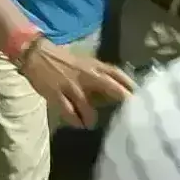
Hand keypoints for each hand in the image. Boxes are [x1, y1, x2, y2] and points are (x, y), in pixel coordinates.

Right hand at [20, 40, 135, 127]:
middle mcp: (86, 74)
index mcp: (93, 65)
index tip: (142, 96)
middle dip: (122, 98)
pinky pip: (68, 112)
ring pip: (87, 106)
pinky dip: (75, 120)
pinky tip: (78, 124)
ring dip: (91, 118)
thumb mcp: (84, 63)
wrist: (37, 54)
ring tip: (91, 124)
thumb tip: (115, 92)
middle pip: (109, 86)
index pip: (116, 73)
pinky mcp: (56, 93)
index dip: (129, 84)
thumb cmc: (63, 60)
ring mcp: (71, 85)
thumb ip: (99, 75)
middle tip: (130, 114)